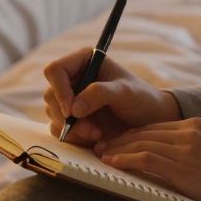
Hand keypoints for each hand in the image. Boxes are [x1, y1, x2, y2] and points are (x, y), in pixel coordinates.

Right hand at [43, 47, 181, 146]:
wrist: (150, 121)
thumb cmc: (142, 99)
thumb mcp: (125, 92)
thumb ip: (99, 94)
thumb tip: (73, 109)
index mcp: (83, 61)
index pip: (55, 71)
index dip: (59, 91)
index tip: (72, 111)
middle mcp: (73, 79)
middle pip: (50, 95)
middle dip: (66, 116)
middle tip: (89, 129)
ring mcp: (71, 100)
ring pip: (53, 114)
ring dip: (71, 129)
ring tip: (96, 134)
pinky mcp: (72, 120)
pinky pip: (59, 130)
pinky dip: (73, 137)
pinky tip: (94, 138)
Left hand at [95, 118, 200, 200]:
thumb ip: (189, 151)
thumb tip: (163, 163)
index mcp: (195, 125)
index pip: (153, 126)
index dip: (130, 134)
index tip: (114, 142)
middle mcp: (189, 132)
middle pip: (142, 131)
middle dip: (118, 140)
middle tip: (98, 147)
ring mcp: (186, 149)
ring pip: (140, 143)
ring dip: (116, 150)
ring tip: (100, 156)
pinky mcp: (183, 168)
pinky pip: (145, 159)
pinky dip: (124, 160)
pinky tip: (112, 164)